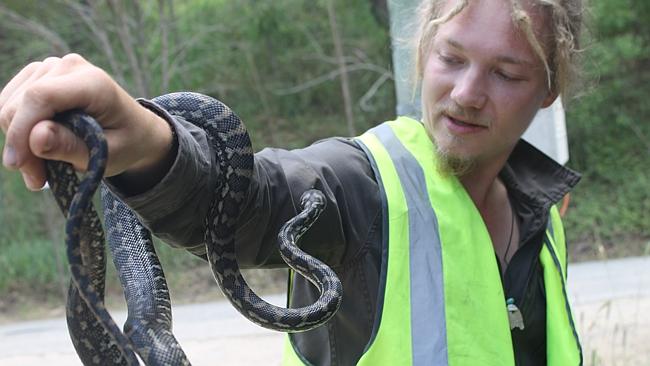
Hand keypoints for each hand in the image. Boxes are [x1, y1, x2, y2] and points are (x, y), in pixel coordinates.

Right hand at [0, 54, 172, 189]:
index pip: (40, 97)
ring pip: (8, 105)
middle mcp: (69, 67)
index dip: (21, 130)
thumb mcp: (106, 154)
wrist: (134, 130)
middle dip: (21, 147)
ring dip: (18, 142)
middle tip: (37, 179)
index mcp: (93, 83)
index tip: (18, 165)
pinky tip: (36, 150)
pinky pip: (9, 104)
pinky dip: (17, 131)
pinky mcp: (37, 75)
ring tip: (40, 169)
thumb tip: (36, 137)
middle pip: (19, 104)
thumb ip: (71, 147)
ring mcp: (51, 67)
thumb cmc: (125, 143)